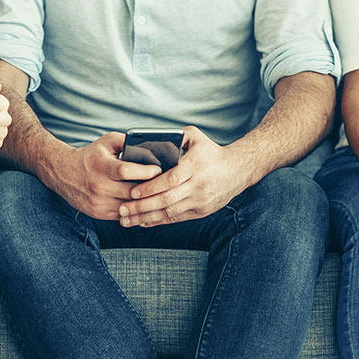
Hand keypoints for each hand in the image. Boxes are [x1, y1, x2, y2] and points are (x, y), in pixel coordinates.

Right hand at [43, 131, 160, 219]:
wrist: (63, 173)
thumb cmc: (90, 156)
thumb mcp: (106, 142)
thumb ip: (126, 142)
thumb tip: (150, 147)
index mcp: (100, 166)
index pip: (126, 171)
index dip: (145, 171)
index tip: (158, 169)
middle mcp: (98, 186)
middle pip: (131, 192)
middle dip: (151, 189)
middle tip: (166, 185)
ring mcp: (98, 202)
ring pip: (129, 207)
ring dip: (145, 203)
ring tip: (158, 196)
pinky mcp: (98, 213)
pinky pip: (123, 216)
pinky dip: (135, 212)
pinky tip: (145, 206)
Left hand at [118, 127, 251, 226]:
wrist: (237, 170)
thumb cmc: (210, 151)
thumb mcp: (195, 137)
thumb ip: (175, 136)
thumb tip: (151, 140)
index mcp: (195, 165)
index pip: (170, 180)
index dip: (150, 187)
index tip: (132, 192)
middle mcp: (199, 185)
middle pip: (166, 199)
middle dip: (142, 207)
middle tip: (122, 210)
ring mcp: (200, 200)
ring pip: (169, 212)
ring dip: (146, 218)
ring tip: (126, 220)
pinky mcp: (201, 211)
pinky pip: (176, 219)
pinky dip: (158, 221)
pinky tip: (142, 222)